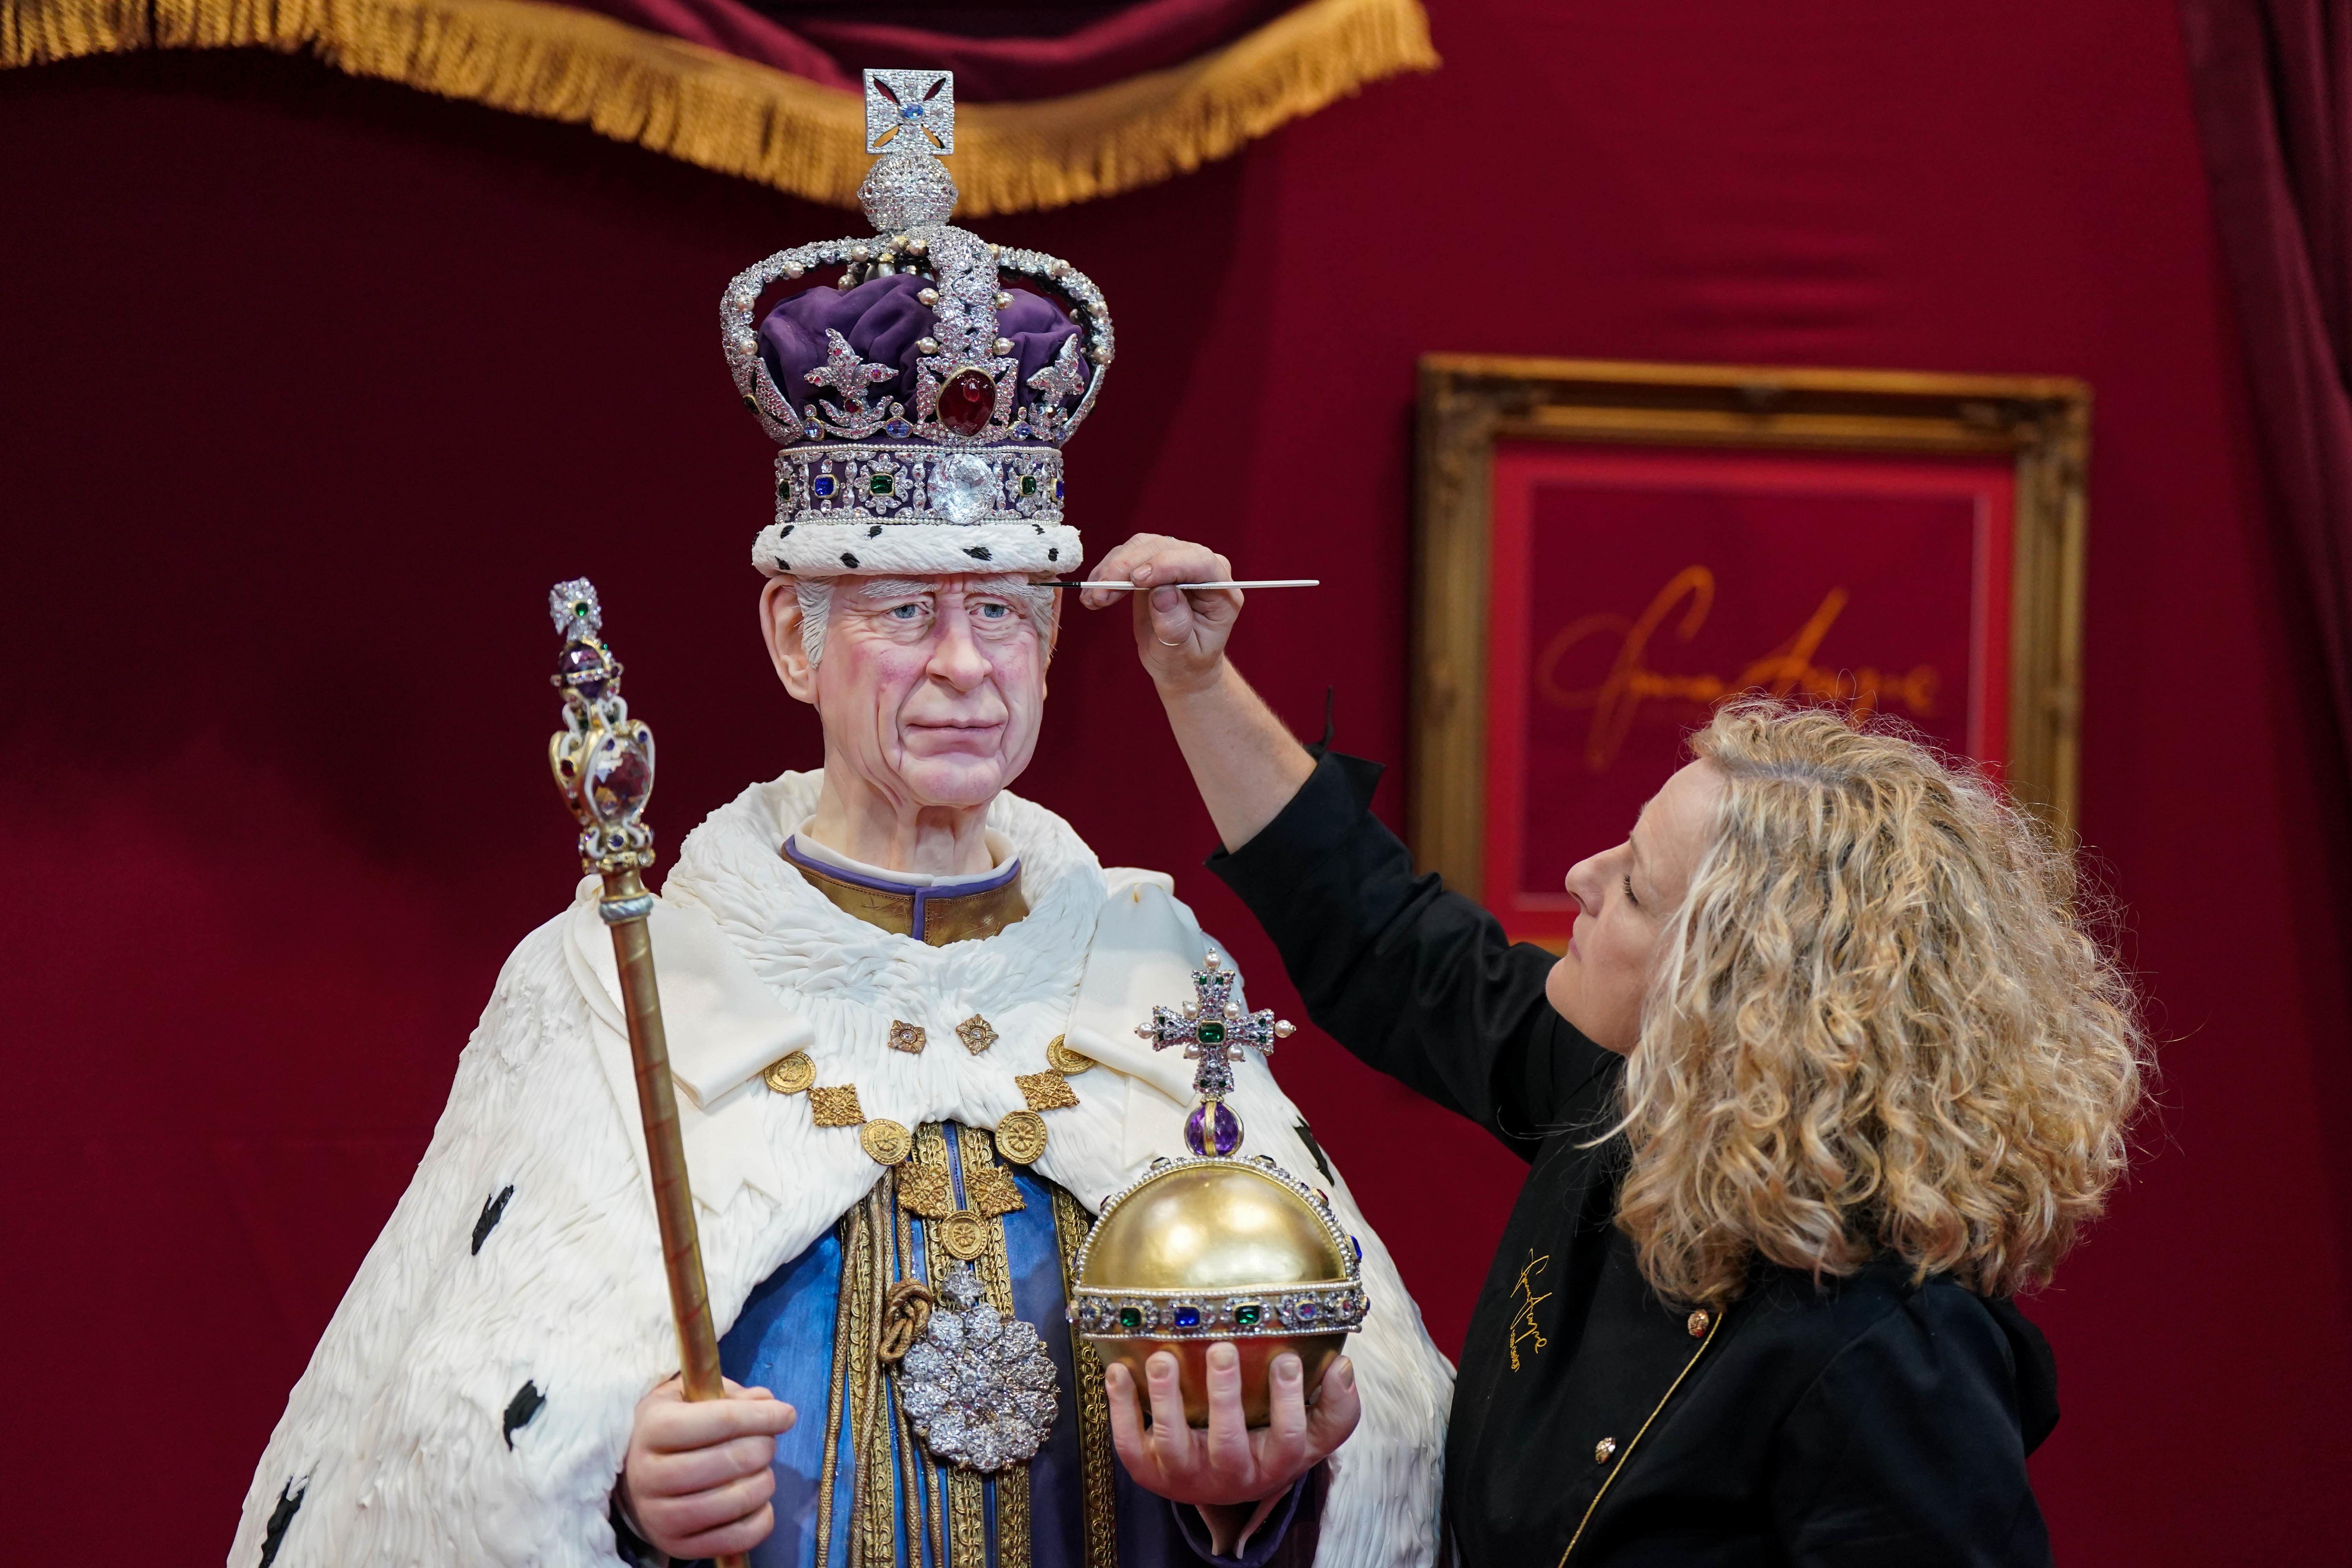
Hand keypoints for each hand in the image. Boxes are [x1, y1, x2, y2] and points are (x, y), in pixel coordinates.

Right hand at [619, 1376, 796, 1559]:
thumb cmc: (672, 1431)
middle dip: (763, 1448)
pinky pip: (735, 1538)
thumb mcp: (690, 1398)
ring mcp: (659, 1516)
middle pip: (730, 1461)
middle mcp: (649, 1474)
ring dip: (763, 1482)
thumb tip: (767, 1402)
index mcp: (653, 1428)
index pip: (720, 1420)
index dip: (761, 1417)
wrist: (632, 1478)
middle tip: (767, 1443)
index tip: (787, 1414)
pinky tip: (758, 1503)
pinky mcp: (674, 1546)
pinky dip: (760, 1519)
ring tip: (761, 1471)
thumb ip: (731, 1396)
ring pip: (734, 1501)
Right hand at [1078, 533, 1244, 695]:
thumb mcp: (1183, 654)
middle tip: (1101, 595)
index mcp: (1220, 588)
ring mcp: (1177, 561)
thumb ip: (1176, 625)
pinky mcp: (1154, 563)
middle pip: (1165, 548)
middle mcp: (1202, 567)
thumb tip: (1163, 592)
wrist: (1180, 664)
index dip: (1167, 565)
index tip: (1136, 580)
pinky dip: (1107, 571)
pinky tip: (1093, 593)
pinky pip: (1128, 554)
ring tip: (1093, 598)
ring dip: (1112, 568)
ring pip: (1142, 546)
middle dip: (1128, 568)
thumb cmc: (1187, 661)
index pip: (1199, 562)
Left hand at [1104, 1344, 1358, 1546]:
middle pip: (1228, 1444)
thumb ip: (1336, 1406)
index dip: (1290, 1403)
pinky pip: (1129, 1443)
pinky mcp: (1148, 1470)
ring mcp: (1185, 1475)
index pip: (1289, 1439)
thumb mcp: (1310, 1433)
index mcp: (1273, 1463)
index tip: (1286, 1359)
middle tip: (1222, 1348)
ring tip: (1163, 1358)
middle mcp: (1230, 1476)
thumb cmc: (1270, 1442)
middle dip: (1224, 1397)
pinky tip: (1119, 1371)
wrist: (1223, 1483)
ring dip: (1167, 1400)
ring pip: (1175, 1445)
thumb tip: (1344, 1366)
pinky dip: (1121, 1408)